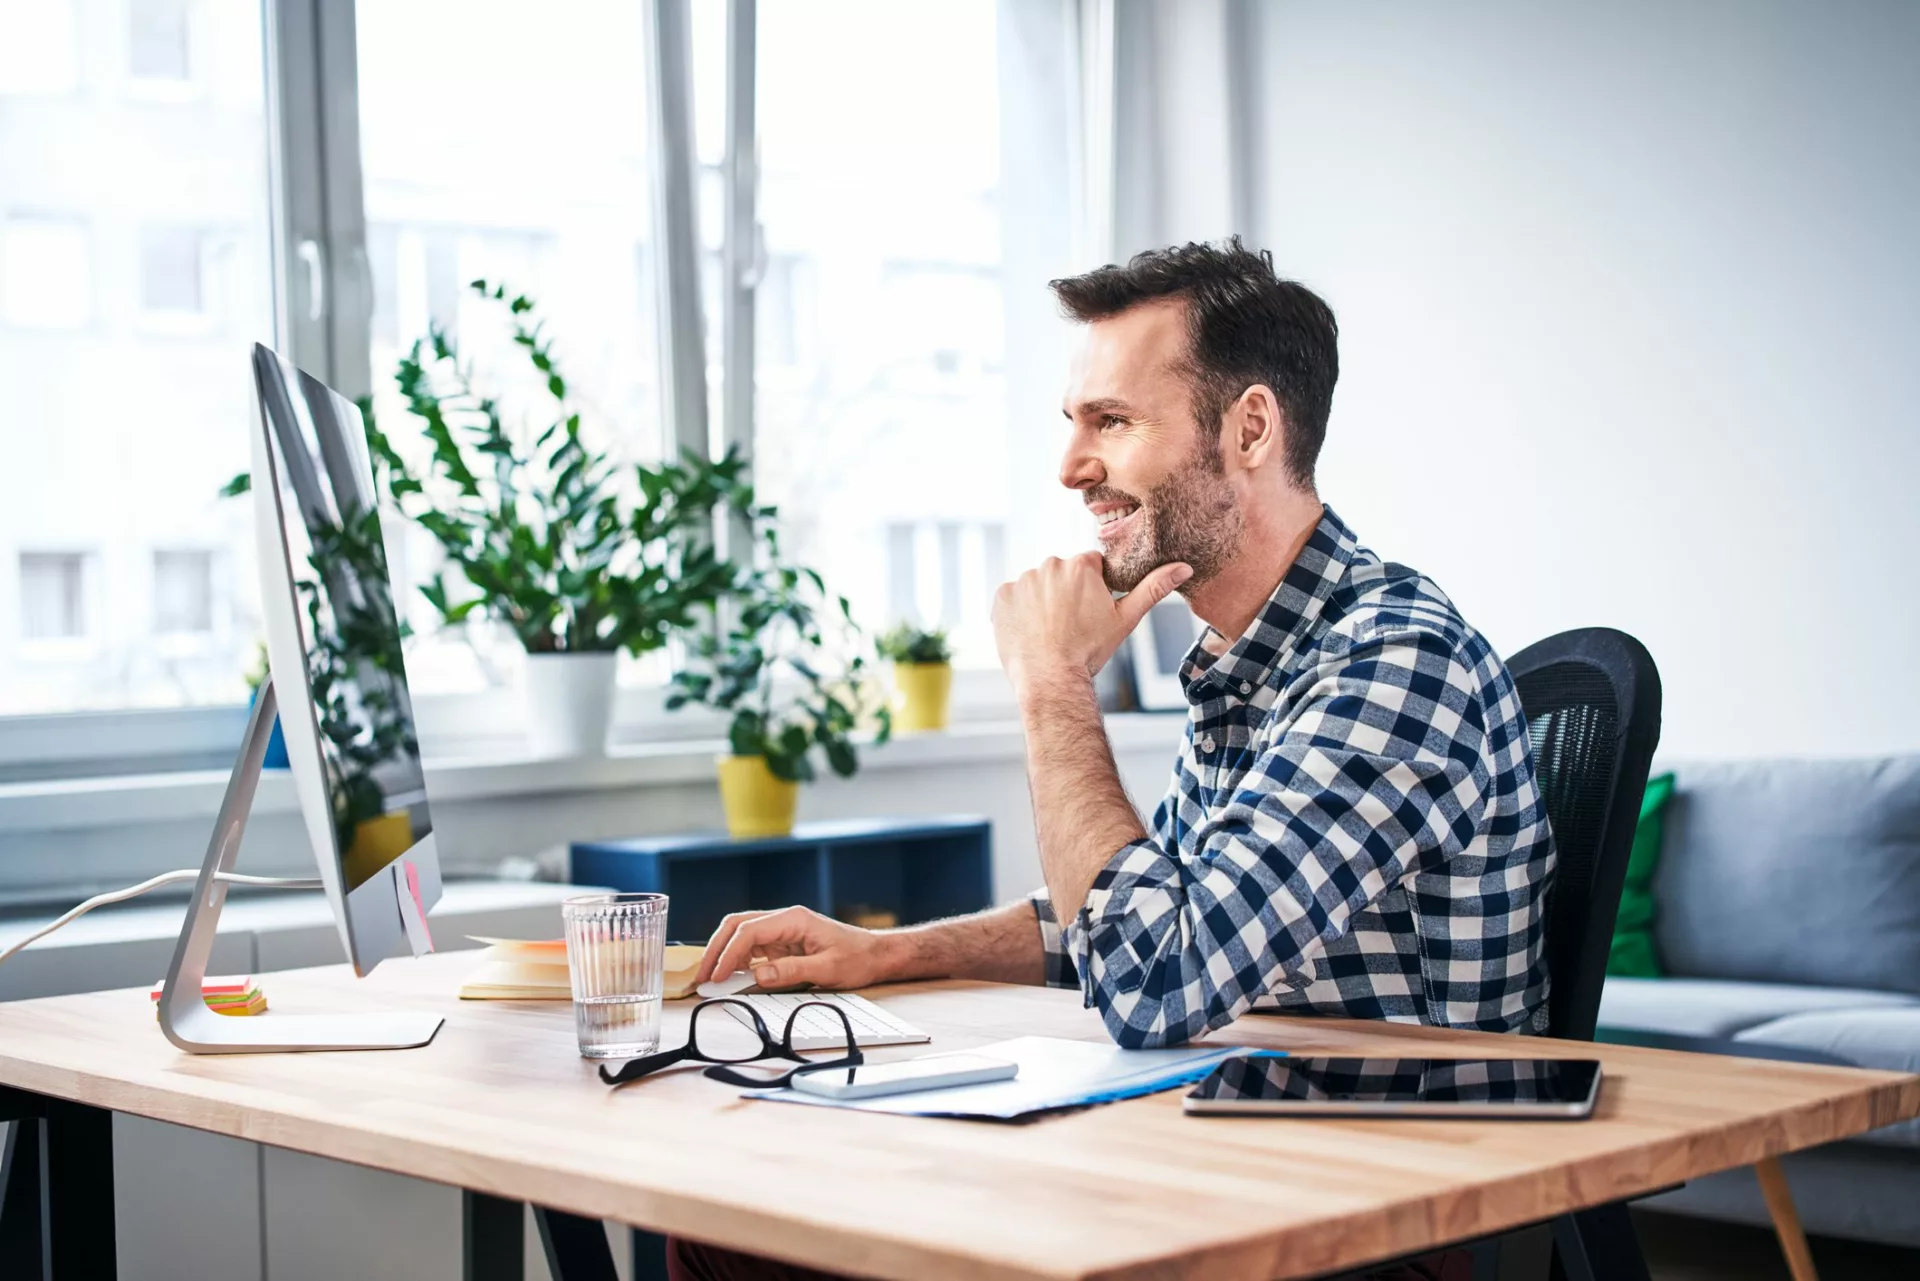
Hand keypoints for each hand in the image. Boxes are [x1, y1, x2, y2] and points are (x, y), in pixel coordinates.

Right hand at [694, 905, 901, 991]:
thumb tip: (758, 976)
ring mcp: (783, 930)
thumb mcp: (827, 969)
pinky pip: (753, 948)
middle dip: (717, 949)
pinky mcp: (784, 943)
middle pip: (738, 926)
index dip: (728, 954)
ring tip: (710, 979)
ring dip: (724, 954)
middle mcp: (784, 920)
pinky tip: (731, 978)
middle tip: (702, 976)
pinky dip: (738, 961)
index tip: (716, 976)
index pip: (749, 931)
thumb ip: (791, 971)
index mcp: (794, 919)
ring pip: (741, 935)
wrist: (876, 955)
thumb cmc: (857, 958)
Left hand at [991, 552, 1191, 695]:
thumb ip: (1154, 588)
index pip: (1090, 567)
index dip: (1093, 590)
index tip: (1090, 612)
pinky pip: (1013, 598)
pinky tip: (1031, 632)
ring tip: (1050, 631)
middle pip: (1062, 574)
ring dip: (1042, 602)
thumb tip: (1184, 567)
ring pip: (1037, 585)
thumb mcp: (1126, 619)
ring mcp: (1022, 580)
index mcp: (1081, 564)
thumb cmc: (1090, 650)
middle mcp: (1049, 564)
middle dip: (1066, 593)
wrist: (1051, 679)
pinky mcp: (1001, 596)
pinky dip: (1020, 612)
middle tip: (1071, 625)